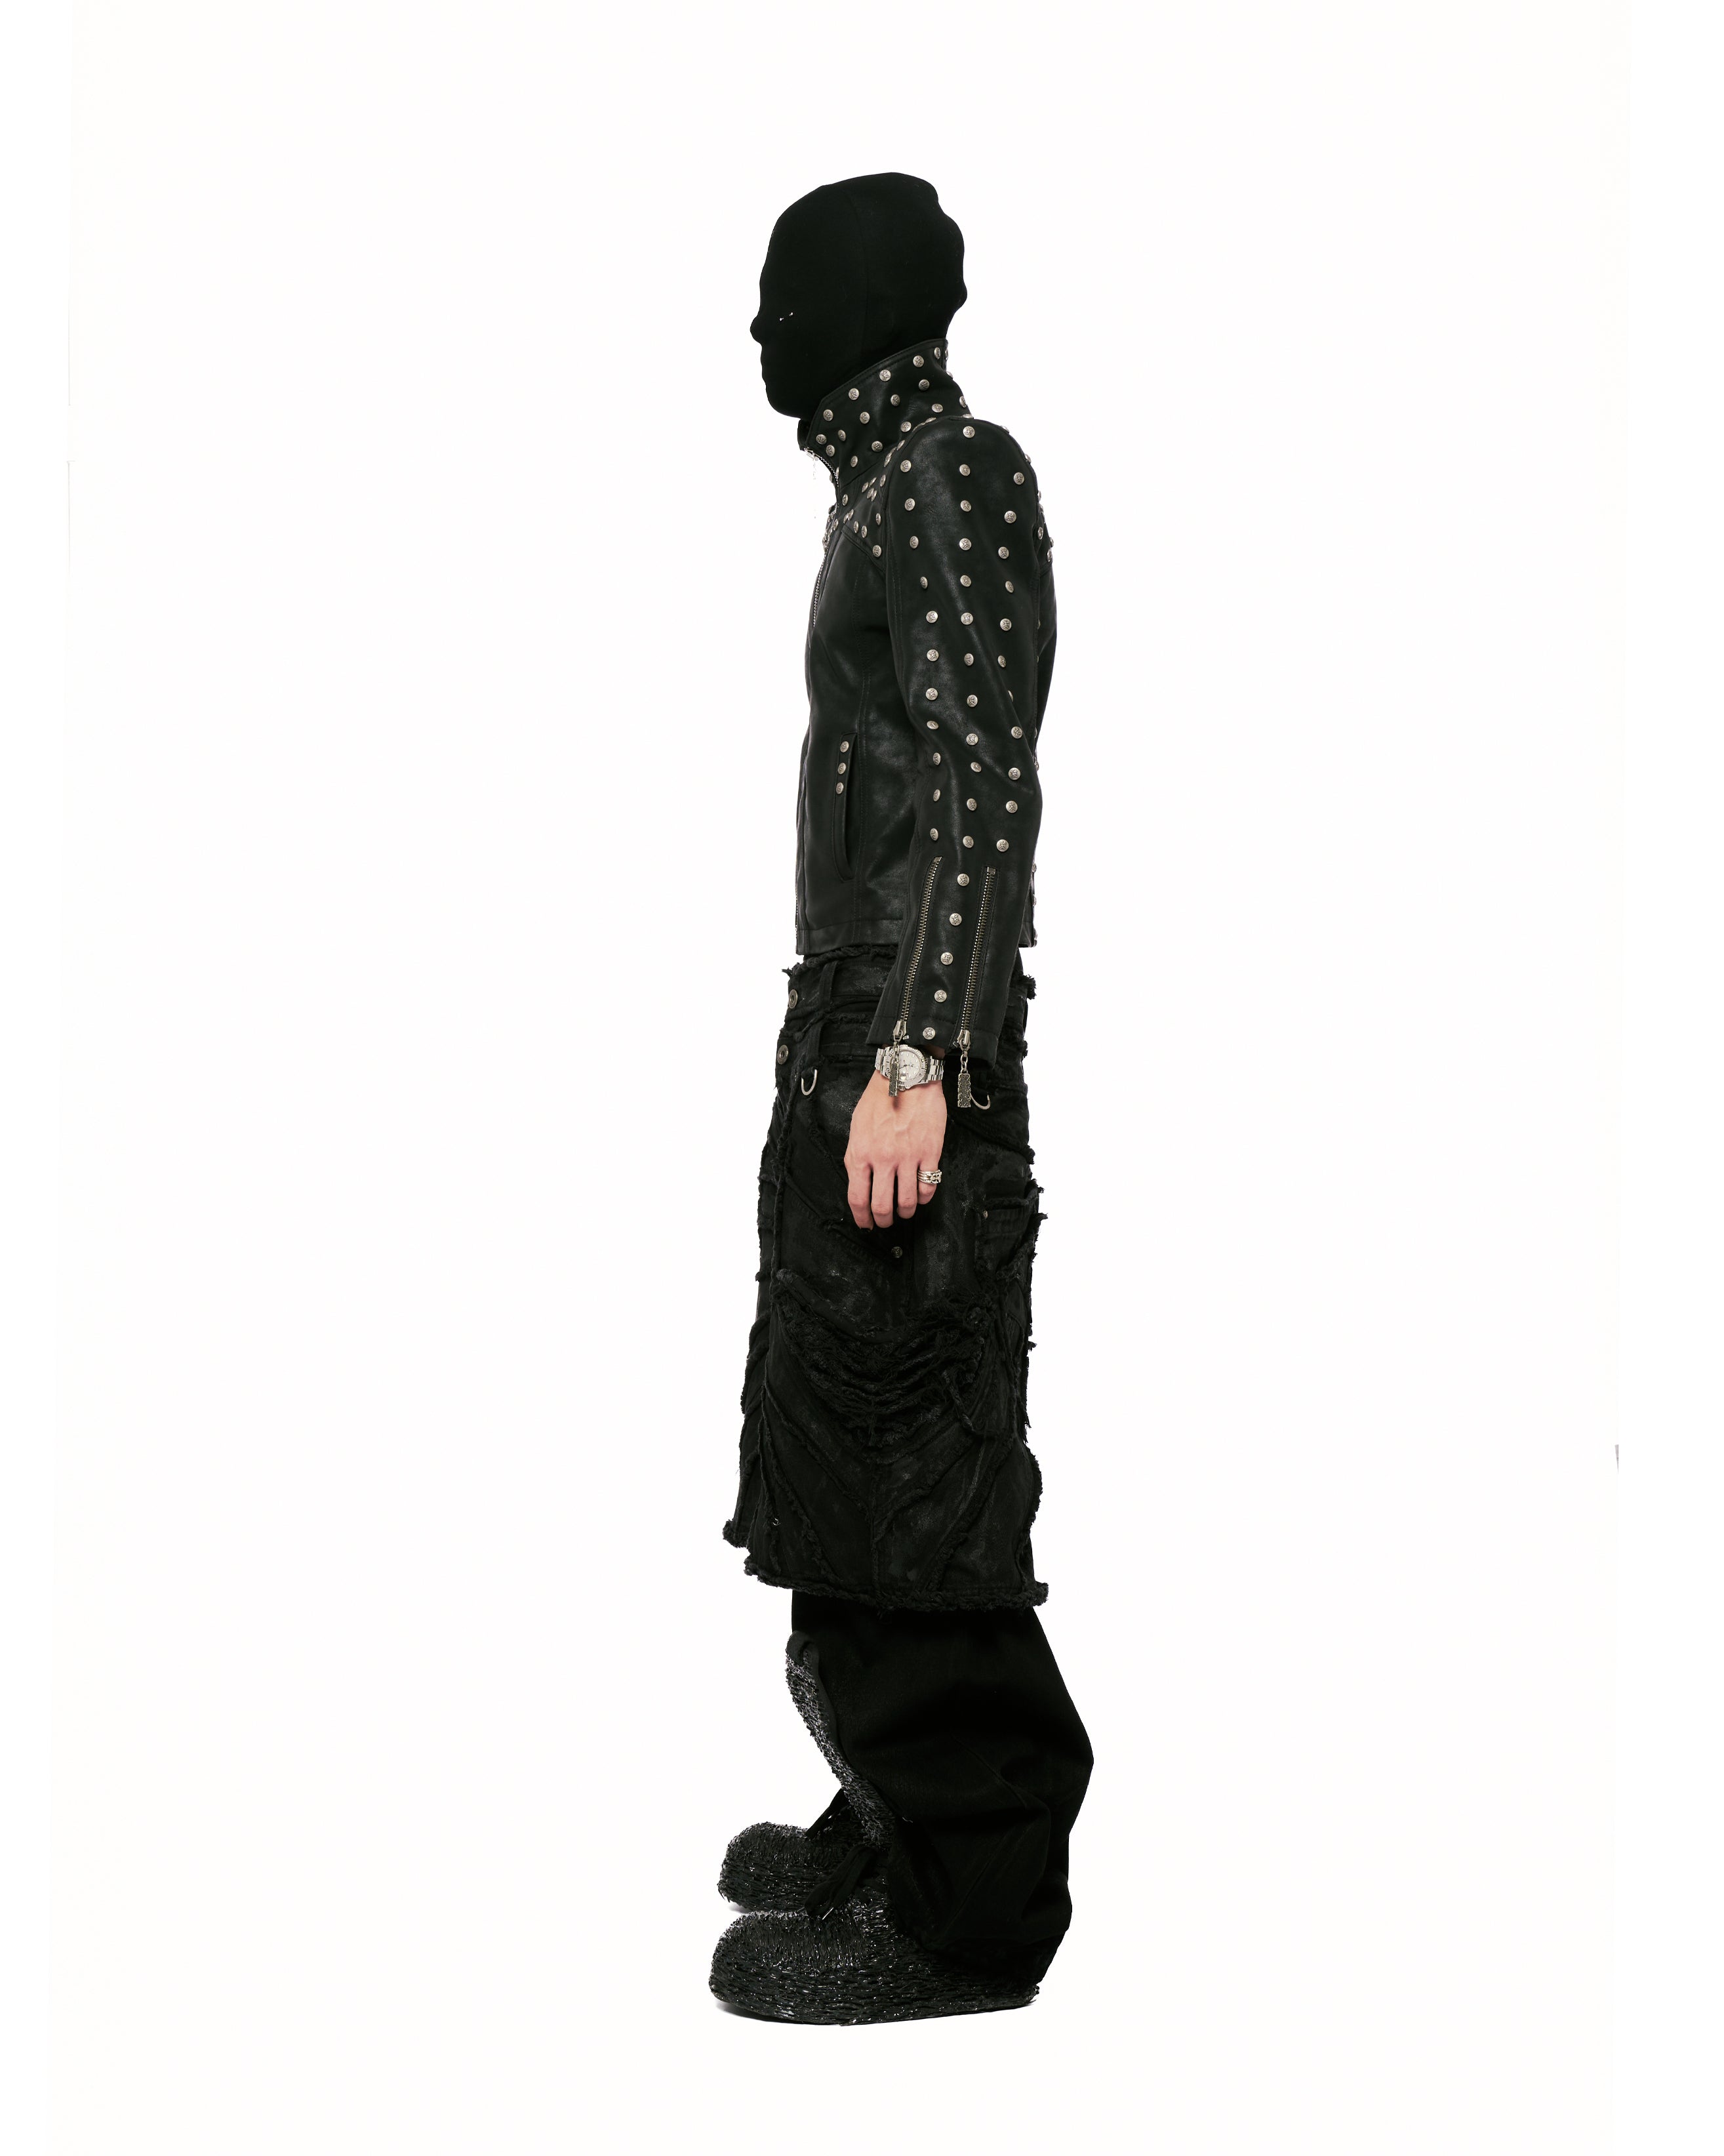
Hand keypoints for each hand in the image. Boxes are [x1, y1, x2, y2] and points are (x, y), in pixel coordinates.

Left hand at [845, 1070, 946, 1228]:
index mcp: (860, 1153)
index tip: (866, 1224)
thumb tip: (860, 1183)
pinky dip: (925, 1196)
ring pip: (908, 1201)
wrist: (906, 1076)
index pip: (857, 1197)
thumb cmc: (879, 1100)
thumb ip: (856, 1156)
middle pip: (882, 1206)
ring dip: (906, 1212)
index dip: (862, 1217)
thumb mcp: (856, 1128)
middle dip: (884, 1220)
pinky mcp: (930, 1152)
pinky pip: (928, 1186)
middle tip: (886, 1221)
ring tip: (906, 1211)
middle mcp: (883, 1159)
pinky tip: (922, 1193)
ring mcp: (908, 1157)